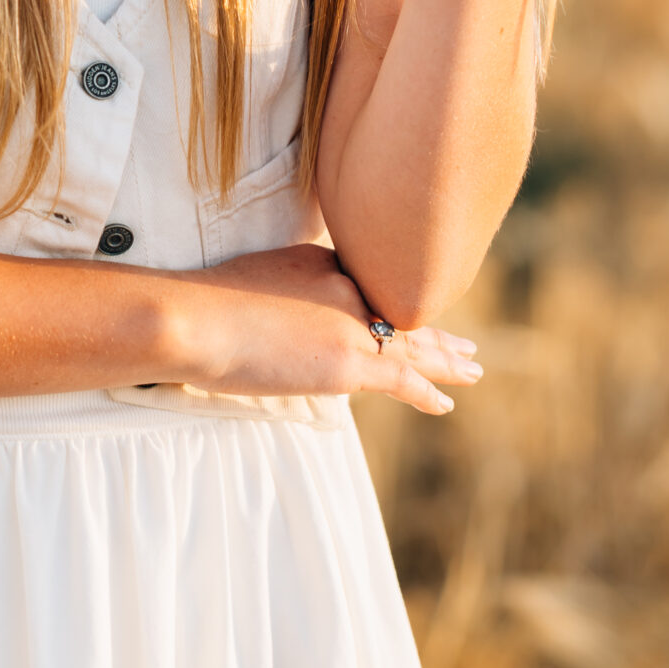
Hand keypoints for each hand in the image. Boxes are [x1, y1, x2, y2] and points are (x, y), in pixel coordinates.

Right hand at [183, 242, 483, 413]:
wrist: (196, 318)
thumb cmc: (206, 302)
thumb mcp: (257, 275)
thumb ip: (286, 290)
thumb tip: (288, 316)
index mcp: (326, 264)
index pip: (371, 289)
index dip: (397, 306)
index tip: (413, 318)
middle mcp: (348, 288)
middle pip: (402, 313)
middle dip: (436, 333)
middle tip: (467, 346)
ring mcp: (352, 324)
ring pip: (412, 345)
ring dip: (445, 359)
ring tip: (473, 368)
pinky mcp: (348, 363)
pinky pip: (403, 378)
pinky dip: (428, 391)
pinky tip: (447, 403)